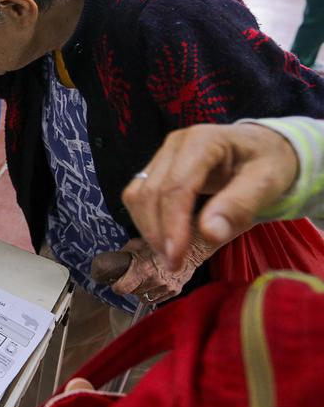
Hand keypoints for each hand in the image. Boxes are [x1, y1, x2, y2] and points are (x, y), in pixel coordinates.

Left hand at [91, 234, 217, 304]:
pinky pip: (158, 298)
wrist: (190, 247)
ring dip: (142, 290)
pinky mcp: (175, 291)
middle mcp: (154, 281)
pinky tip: (155, 282)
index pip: (121, 288)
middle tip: (131, 276)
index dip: (117, 285)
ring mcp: (166, 288)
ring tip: (144, 278)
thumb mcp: (137, 243)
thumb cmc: (162, 242)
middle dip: (129, 286)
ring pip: (144, 298)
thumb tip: (110, 261)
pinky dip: (154, 292)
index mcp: (143, 269)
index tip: (116, 281)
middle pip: (132, 293)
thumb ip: (125, 254)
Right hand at [122, 123, 297, 270]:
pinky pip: (137, 195)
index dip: (172, 225)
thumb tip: (209, 233)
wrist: (263, 147)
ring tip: (169, 255)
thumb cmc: (268, 162)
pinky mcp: (156, 167)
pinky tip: (162, 238)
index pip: (176, 187)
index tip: (176, 259)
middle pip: (151, 192)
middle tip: (174, 264)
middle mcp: (175, 144)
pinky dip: (145, 220)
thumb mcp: (267, 182)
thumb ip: (239, 205)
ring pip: (137, 195)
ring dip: (148, 228)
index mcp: (203, 141)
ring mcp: (162, 154)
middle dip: (158, 232)